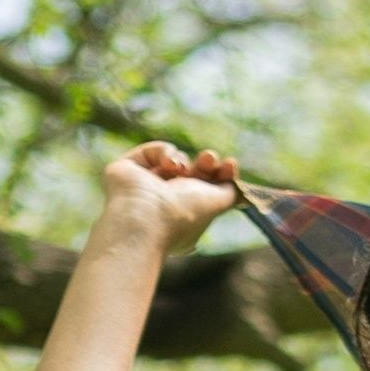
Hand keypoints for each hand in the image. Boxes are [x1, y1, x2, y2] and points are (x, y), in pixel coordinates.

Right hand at [91, 141, 239, 258]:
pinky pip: (152, 152)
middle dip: (205, 163)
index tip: (230, 164)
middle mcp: (163, 202)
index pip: (205, 188)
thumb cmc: (182, 216)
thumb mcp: (217, 204)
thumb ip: (231, 192)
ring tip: (183, 169)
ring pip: (173, 161)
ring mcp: (143, 186)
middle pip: (192, 172)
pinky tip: (168, 165)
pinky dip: (164, 152)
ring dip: (184, 160)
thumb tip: (243, 188)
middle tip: (209, 158)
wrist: (145, 218)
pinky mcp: (126, 170)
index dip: (220, 174)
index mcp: (184, 216)